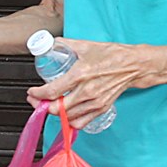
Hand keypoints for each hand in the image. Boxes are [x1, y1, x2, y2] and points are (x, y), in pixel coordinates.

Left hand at [27, 38, 143, 129]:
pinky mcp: (101, 108)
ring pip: (67, 118)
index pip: (51, 91)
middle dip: (42, 106)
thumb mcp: (86, 45)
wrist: (133, 65)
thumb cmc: (113, 55)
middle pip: (56, 109)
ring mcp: (94, 102)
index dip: (37, 95)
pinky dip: (70, 121)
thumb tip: (51, 44)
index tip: (32, 92)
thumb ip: (66, 44)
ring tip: (50, 106)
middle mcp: (87, 91)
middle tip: (37, 101)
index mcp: (80, 75)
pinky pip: (80, 122)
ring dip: (55, 114)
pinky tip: (65, 113)